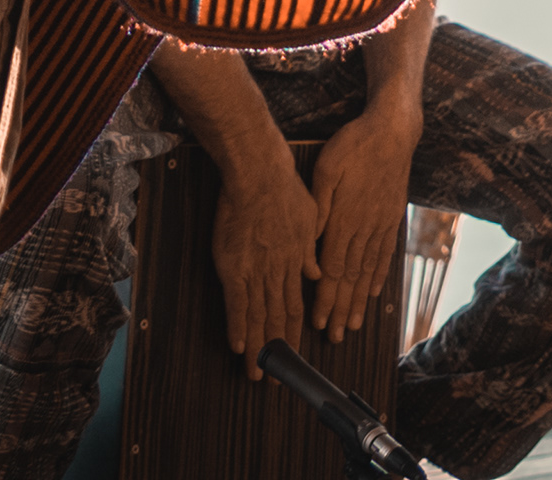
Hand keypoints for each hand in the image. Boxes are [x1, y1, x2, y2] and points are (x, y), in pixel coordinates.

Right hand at [206, 145, 324, 368]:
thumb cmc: (284, 189)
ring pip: (258, 316)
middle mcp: (278, 271)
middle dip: (277, 350)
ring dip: (258, 347)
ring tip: (256, 374)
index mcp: (295, 261)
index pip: (294, 305)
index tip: (293, 353)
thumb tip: (316, 275)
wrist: (260, 173)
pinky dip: (239, 325)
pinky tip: (240, 347)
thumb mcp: (310, 218)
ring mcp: (256, 270)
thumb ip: (310, 251)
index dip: (292, 332)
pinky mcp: (234, 266)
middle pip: (277, 318)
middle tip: (275, 378)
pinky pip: (237, 302)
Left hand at [306, 107, 420, 342]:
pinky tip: (374, 291)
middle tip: (336, 337)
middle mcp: (366, 227)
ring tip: (354, 324)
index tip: (318, 322)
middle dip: (342, 309)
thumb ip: (318, 208)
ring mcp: (381, 223)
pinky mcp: (391, 216)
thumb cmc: (354, 145)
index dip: (325, 298)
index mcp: (345, 218)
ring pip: (369, 270)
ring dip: (360, 300)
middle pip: (352, 276)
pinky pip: (385, 253)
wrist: (393, 129)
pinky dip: (378, 275)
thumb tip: (309, 244)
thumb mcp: (326, 169)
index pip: (333, 268)